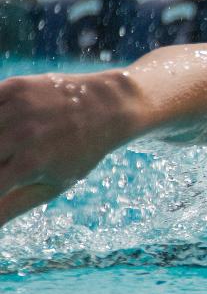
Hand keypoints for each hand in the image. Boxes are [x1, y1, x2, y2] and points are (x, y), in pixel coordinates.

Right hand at [0, 71, 137, 225]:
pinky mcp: (14, 86)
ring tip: (6, 154)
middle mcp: (22, 134)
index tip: (0, 188)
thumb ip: (11, 207)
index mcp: (30, 164)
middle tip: (5, 169)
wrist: (109, 106)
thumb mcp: (52, 184)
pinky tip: (2, 130)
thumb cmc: (81, 151)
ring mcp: (17, 108)